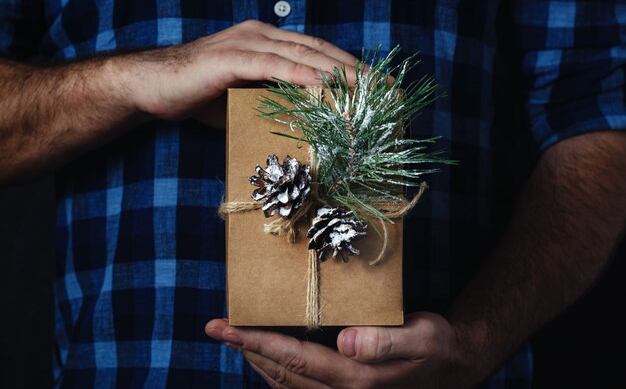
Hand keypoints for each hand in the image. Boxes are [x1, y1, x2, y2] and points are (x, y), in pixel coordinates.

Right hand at [124, 20, 357, 125]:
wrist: (152, 86)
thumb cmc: (197, 94)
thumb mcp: (243, 98)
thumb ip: (271, 100)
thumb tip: (300, 119)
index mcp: (267, 42)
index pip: (317, 53)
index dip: (348, 67)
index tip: (375, 85)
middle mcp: (262, 35)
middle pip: (319, 50)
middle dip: (355, 69)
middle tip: (385, 87)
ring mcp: (247, 43)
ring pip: (303, 55)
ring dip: (337, 72)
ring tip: (366, 88)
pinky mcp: (232, 57)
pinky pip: (273, 65)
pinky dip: (301, 75)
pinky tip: (323, 85)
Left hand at [205, 312, 479, 388]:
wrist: (451, 367)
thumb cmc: (435, 345)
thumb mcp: (421, 336)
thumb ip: (385, 341)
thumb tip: (344, 341)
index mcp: (355, 379)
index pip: (293, 359)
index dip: (257, 342)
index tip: (227, 328)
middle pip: (281, 374)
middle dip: (246, 350)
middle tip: (218, 329)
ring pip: (285, 385)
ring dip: (257, 362)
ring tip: (235, 339)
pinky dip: (276, 373)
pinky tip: (268, 359)